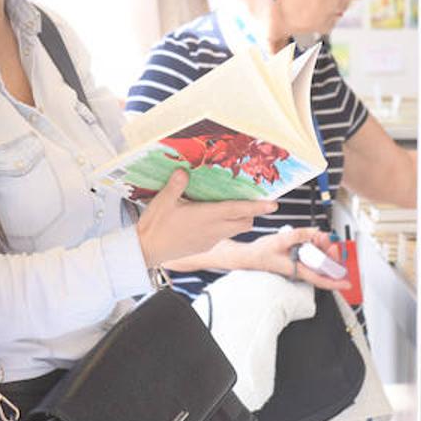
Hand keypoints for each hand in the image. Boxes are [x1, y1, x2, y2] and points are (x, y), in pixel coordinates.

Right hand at [137, 169, 276, 265]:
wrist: (146, 251)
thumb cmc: (155, 225)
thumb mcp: (164, 200)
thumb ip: (176, 184)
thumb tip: (184, 170)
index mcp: (207, 216)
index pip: (240, 210)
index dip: (258, 207)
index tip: (274, 204)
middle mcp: (214, 230)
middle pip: (245, 222)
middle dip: (251, 213)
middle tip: (250, 200)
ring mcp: (210, 240)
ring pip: (235, 230)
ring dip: (238, 220)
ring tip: (230, 207)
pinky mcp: (204, 246)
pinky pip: (222, 236)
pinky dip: (225, 227)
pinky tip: (210, 218)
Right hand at [241, 227, 350, 290]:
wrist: (249, 256)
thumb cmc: (261, 253)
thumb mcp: (281, 239)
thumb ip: (300, 234)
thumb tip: (315, 231)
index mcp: (298, 269)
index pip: (321, 279)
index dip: (335, 283)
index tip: (347, 284)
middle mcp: (300, 270)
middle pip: (322, 267)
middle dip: (330, 254)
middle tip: (330, 241)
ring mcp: (298, 266)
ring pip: (317, 260)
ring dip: (322, 248)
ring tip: (320, 236)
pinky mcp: (295, 261)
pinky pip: (310, 256)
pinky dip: (314, 248)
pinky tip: (312, 238)